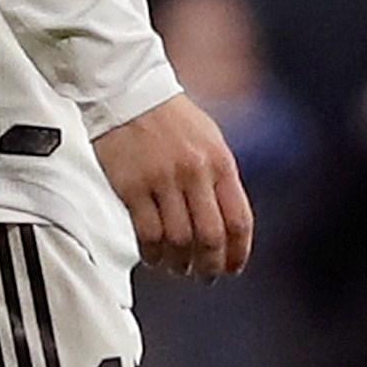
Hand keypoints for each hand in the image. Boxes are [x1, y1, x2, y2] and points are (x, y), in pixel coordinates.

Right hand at [97, 91, 254, 281]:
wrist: (127, 91)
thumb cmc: (168, 116)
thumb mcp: (209, 140)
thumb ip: (219, 179)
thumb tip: (226, 222)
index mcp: (219, 162)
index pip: (238, 220)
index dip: (238, 252)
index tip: (232, 267)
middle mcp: (195, 173)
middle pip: (210, 237)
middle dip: (210, 265)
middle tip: (205, 276)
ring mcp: (163, 180)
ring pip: (178, 240)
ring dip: (179, 263)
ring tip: (177, 268)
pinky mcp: (133, 186)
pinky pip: (147, 233)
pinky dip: (153, 253)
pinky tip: (153, 257)